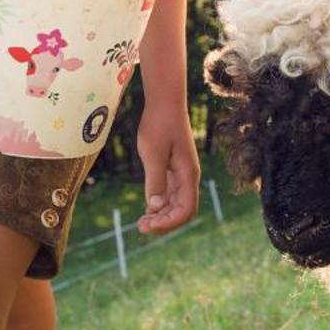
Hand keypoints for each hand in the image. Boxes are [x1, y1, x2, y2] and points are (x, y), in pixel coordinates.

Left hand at [135, 107, 200, 234]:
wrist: (164, 103)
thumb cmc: (159, 125)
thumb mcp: (153, 153)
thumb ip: (156, 181)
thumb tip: (156, 208)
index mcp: (188, 174)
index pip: (186, 209)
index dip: (170, 222)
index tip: (149, 225)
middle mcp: (188, 177)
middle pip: (182, 210)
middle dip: (164, 223)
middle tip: (141, 227)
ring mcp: (182, 174)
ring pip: (176, 204)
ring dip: (162, 216)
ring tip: (142, 222)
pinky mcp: (173, 169)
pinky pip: (170, 194)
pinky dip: (160, 205)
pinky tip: (147, 209)